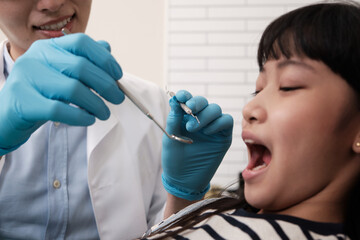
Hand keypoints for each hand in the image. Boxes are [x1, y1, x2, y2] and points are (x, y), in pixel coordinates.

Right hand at [0, 33, 123, 154]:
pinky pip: (59, 109)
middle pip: (80, 66)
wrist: (6, 116)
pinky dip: (80, 116)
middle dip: (106, 84)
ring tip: (104, 113)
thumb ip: (82, 60)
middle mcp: (36, 58)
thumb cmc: (39, 95)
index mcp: (48, 48)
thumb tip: (106, 48)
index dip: (104, 58)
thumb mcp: (61, 74)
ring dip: (96, 103)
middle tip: (117, 98)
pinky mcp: (23, 102)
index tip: (118, 75)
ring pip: (72, 89)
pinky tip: (89, 120)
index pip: (81, 42)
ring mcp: (27, 79)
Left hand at [162, 90, 232, 200]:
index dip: (185, 95)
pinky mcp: (222, 137)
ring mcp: (212, 128)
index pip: (188, 100)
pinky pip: (226, 121)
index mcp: (185, 118)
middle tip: (189, 109)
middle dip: (197, 103)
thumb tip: (174, 100)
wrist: (184, 180)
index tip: (180, 96)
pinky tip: (207, 132)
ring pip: (215, 109)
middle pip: (203, 102)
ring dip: (205, 115)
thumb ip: (174, 119)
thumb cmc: (175, 159)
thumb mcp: (170, 138)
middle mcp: (199, 120)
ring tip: (193, 129)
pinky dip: (217, 123)